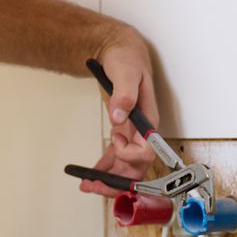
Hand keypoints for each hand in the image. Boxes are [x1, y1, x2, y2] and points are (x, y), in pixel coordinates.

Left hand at [79, 29, 161, 198]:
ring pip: (127, 166)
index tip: (114, 140)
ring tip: (88, 185)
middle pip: (137, 165)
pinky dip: (105, 167)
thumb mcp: (126, 72)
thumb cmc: (128, 58)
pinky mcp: (122, 132)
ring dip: (109, 179)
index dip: (130, 154)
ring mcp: (133, 133)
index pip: (147, 149)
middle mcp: (142, 130)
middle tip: (95, 185)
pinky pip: (117, 157)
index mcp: (148, 118)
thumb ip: (124, 95)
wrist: (121, 50)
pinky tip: (91, 174)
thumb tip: (119, 117)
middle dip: (118, 179)